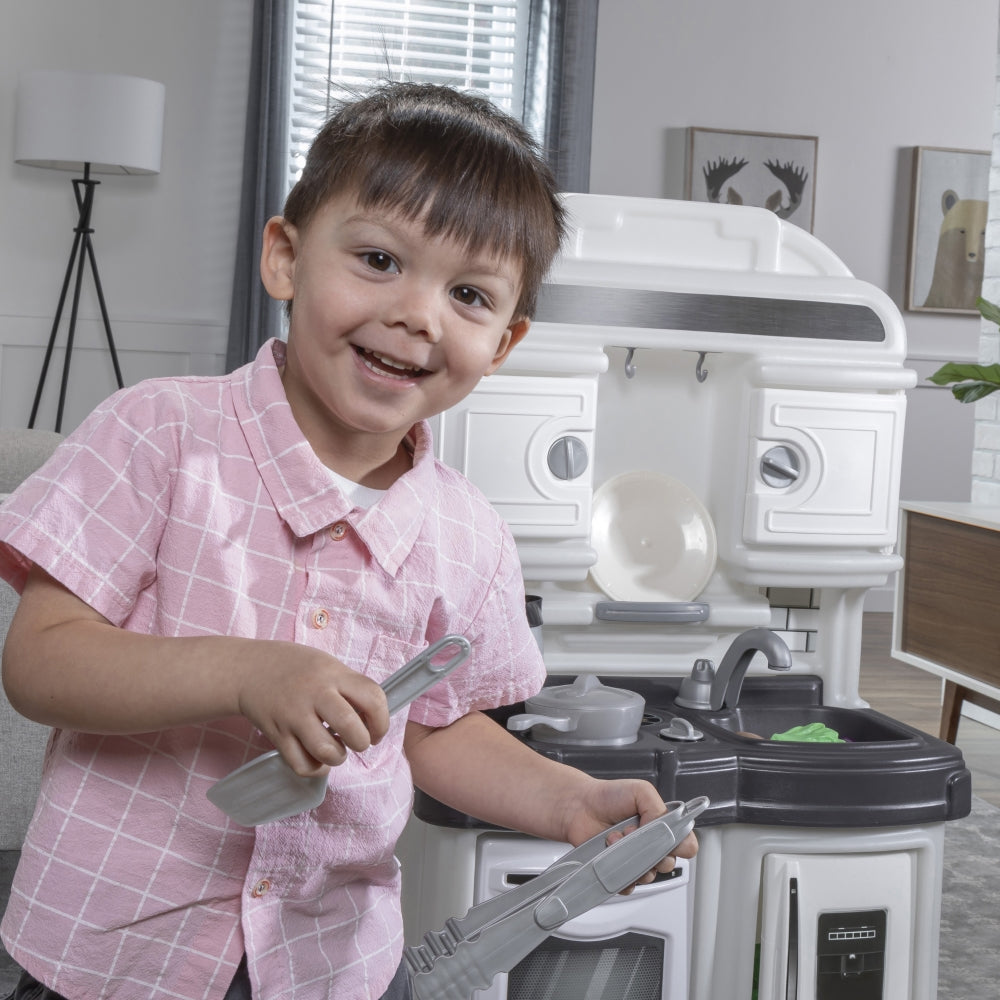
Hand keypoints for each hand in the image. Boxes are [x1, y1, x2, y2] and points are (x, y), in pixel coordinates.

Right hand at [235, 643, 389, 776]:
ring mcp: (294, 716)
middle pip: (351, 727)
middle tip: (358, 741)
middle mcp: (315, 694)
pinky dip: (316, 769)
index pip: (373, 698)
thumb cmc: (296, 667)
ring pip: (327, 752)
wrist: (250, 669)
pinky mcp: (277, 735)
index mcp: (333, 674)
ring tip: (336, 750)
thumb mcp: (328, 665)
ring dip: (338, 757)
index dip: (382, 720)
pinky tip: (317, 759)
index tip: (377, 729)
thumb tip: (373, 719)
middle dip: (363, 742)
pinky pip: (302, 765)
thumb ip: (350, 688)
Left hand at [562, 778, 698, 891]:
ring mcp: (636, 860)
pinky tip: (609, 856)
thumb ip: (658, 810)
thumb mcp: (641, 791)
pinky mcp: (619, 872)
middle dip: (651, 851)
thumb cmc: (609, 797)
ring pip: (649, 876)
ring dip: (632, 859)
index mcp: (662, 826)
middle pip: (668, 865)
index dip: (679, 845)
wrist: (579, 806)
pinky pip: (629, 885)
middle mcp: (652, 845)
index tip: (664, 837)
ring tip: (616, 840)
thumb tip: (662, 830)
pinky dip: (620, 875)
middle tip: (634, 835)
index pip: (686, 846)